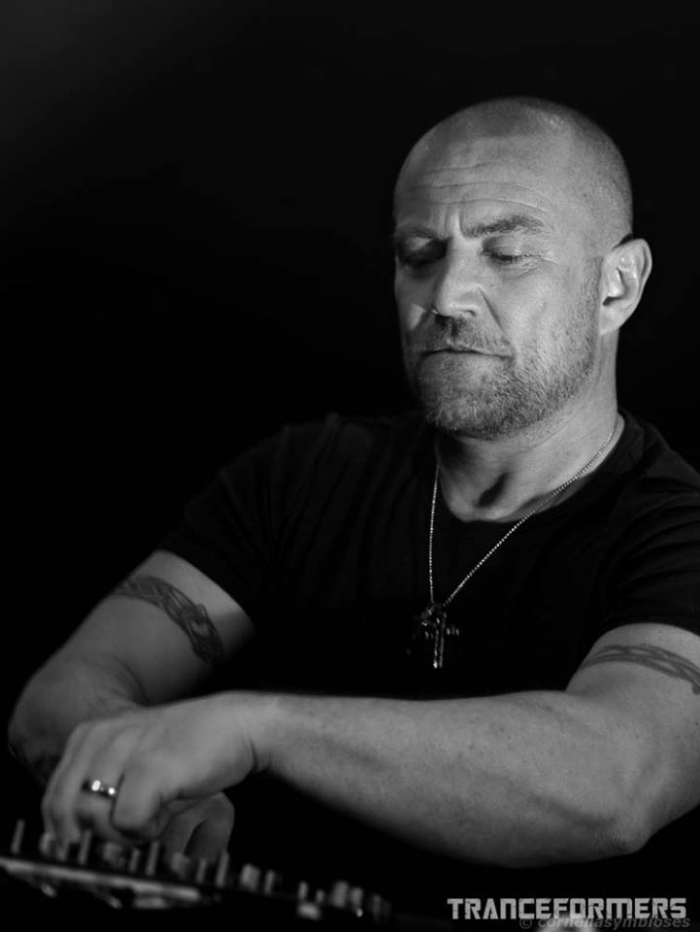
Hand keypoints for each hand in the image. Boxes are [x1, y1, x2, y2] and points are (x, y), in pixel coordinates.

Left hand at [41, 694, 264, 846]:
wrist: (237, 727)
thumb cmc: (187, 751)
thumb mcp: (131, 761)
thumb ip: (97, 788)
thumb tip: (68, 838)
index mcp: (90, 735)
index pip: (53, 801)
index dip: (71, 833)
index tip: (96, 843)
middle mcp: (101, 738)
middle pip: (69, 815)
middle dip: (99, 834)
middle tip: (133, 827)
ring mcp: (123, 750)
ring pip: (95, 822)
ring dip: (127, 831)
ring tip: (156, 810)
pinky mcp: (148, 768)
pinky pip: (127, 823)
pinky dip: (150, 828)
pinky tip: (170, 807)